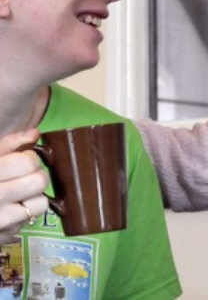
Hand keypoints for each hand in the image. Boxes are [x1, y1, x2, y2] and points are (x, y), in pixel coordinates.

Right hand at [0, 129, 48, 243]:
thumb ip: (9, 144)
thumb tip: (35, 133)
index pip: (28, 163)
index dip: (30, 157)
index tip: (22, 159)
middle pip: (40, 181)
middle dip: (37, 175)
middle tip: (24, 176)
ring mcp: (1, 221)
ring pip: (41, 203)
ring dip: (35, 196)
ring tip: (19, 194)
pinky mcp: (5, 237)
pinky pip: (29, 220)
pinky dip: (25, 213)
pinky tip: (10, 209)